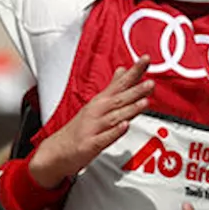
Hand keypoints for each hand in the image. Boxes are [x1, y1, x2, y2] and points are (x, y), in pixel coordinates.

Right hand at [27, 59, 153, 187]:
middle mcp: (98, 112)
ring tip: (144, 101)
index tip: (146, 59)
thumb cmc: (80, 127)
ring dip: (130, 109)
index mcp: (101, 101)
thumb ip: (114, 86)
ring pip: (114, 117)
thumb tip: (123, 70)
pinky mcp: (90, 144)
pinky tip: (125, 126)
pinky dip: (115, 132)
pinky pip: (104, 138)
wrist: (58, 150)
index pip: (121, 82)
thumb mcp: (97, 103)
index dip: (134, 71)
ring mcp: (93, 128)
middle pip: (119, 99)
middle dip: (136, 90)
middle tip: (150, 82)